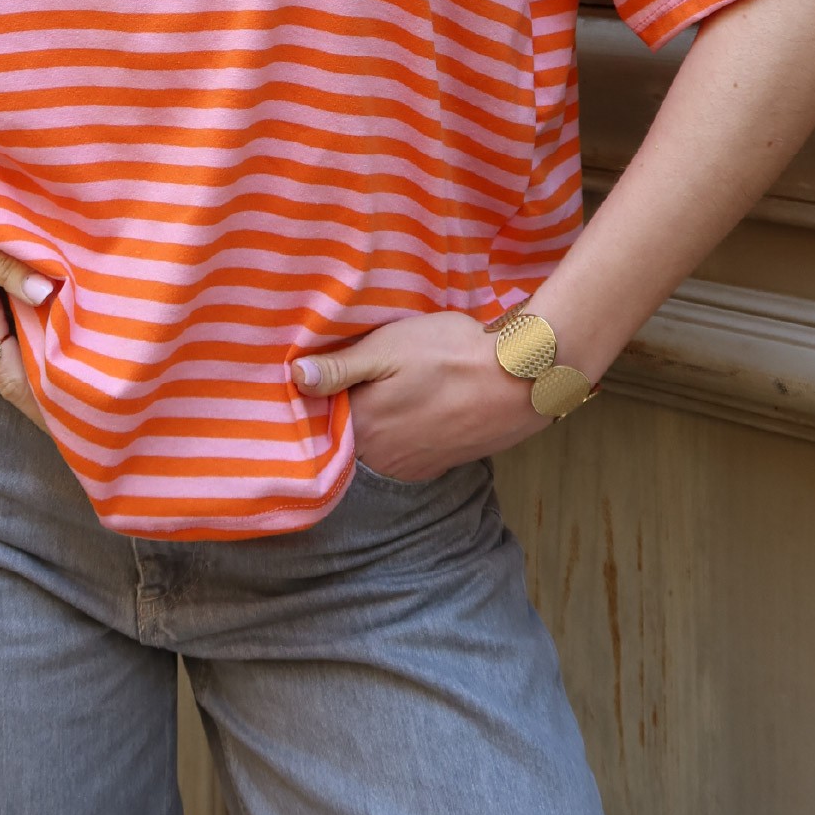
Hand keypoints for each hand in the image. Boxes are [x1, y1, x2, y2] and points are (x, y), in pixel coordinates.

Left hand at [294, 310, 551, 481]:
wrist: (521, 378)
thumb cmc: (450, 355)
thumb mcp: (388, 348)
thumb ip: (339, 367)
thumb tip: (293, 377)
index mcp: (364, 428)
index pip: (320, 422)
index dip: (315, 400)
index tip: (313, 378)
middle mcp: (383, 459)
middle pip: (349, 438)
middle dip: (344, 414)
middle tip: (348, 381)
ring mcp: (414, 466)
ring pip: (378, 447)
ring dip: (375, 425)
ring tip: (381, 393)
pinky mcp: (440, 464)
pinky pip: (405, 452)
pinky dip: (401, 434)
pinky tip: (410, 408)